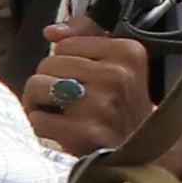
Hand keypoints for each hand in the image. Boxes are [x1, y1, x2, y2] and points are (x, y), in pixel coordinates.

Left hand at [19, 27, 161, 158]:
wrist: (144, 150)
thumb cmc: (123, 103)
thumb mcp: (118, 61)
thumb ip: (86, 35)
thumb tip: (51, 31)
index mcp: (127, 52)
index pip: (65, 44)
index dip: (67, 62)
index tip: (80, 78)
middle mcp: (116, 75)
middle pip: (48, 63)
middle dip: (50, 81)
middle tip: (64, 98)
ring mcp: (100, 104)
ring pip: (37, 86)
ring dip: (38, 101)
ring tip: (55, 110)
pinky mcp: (85, 131)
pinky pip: (39, 119)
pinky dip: (42, 125)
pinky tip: (58, 129)